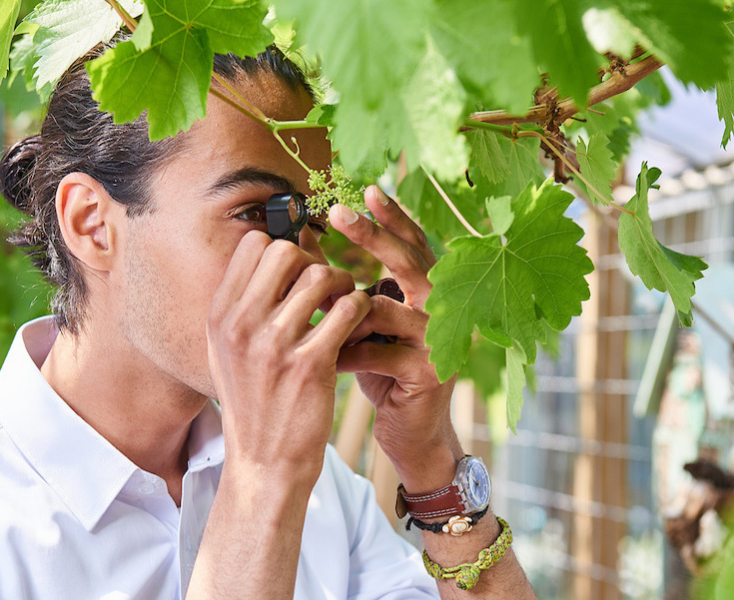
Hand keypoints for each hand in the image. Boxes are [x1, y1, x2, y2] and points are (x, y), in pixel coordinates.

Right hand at [206, 231, 370, 487]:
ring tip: (345, 303)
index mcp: (220, 315)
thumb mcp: (228, 350)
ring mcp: (274, 345)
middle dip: (313, 261)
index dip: (283, 247)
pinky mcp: (310, 365)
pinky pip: (347, 309)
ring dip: (341, 283)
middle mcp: (241, 325)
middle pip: (285, 251)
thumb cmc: (252, 401)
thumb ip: (245, 302)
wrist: (263, 462)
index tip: (299, 269)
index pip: (253, 244)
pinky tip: (356, 323)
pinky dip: (359, 308)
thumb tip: (275, 251)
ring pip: (320, 275)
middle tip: (327, 286)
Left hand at [330, 186, 461, 490]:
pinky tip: (326, 358)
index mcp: (427, 291)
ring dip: (344, 314)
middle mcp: (442, 308)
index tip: (367, 188)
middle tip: (339, 212)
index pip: (413, 243)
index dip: (394, 215)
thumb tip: (303, 241)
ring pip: (385, 310)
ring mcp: (439, 340)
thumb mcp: (362, 323)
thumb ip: (343, 286)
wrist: (410, 429)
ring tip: (312, 317)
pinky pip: (378, 353)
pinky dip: (346, 354)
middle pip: (409, 261)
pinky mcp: (430, 372)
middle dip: (373, 235)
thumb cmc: (382, 368)